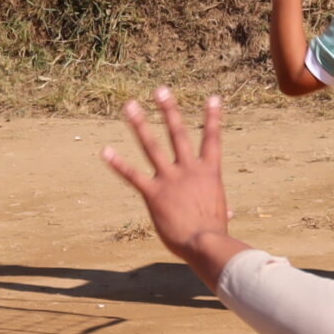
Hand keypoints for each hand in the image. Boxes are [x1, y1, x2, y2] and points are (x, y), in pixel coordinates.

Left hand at [101, 89, 233, 272]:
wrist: (205, 244)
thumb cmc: (214, 233)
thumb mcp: (219, 215)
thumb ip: (220, 208)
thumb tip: (228, 214)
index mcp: (209, 172)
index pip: (213, 139)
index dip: (213, 118)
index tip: (213, 98)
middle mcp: (189, 169)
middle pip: (177, 133)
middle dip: (168, 110)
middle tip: (160, 90)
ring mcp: (170, 179)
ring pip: (152, 146)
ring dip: (140, 124)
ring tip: (129, 105)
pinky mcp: (154, 194)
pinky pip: (133, 176)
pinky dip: (118, 163)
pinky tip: (105, 151)